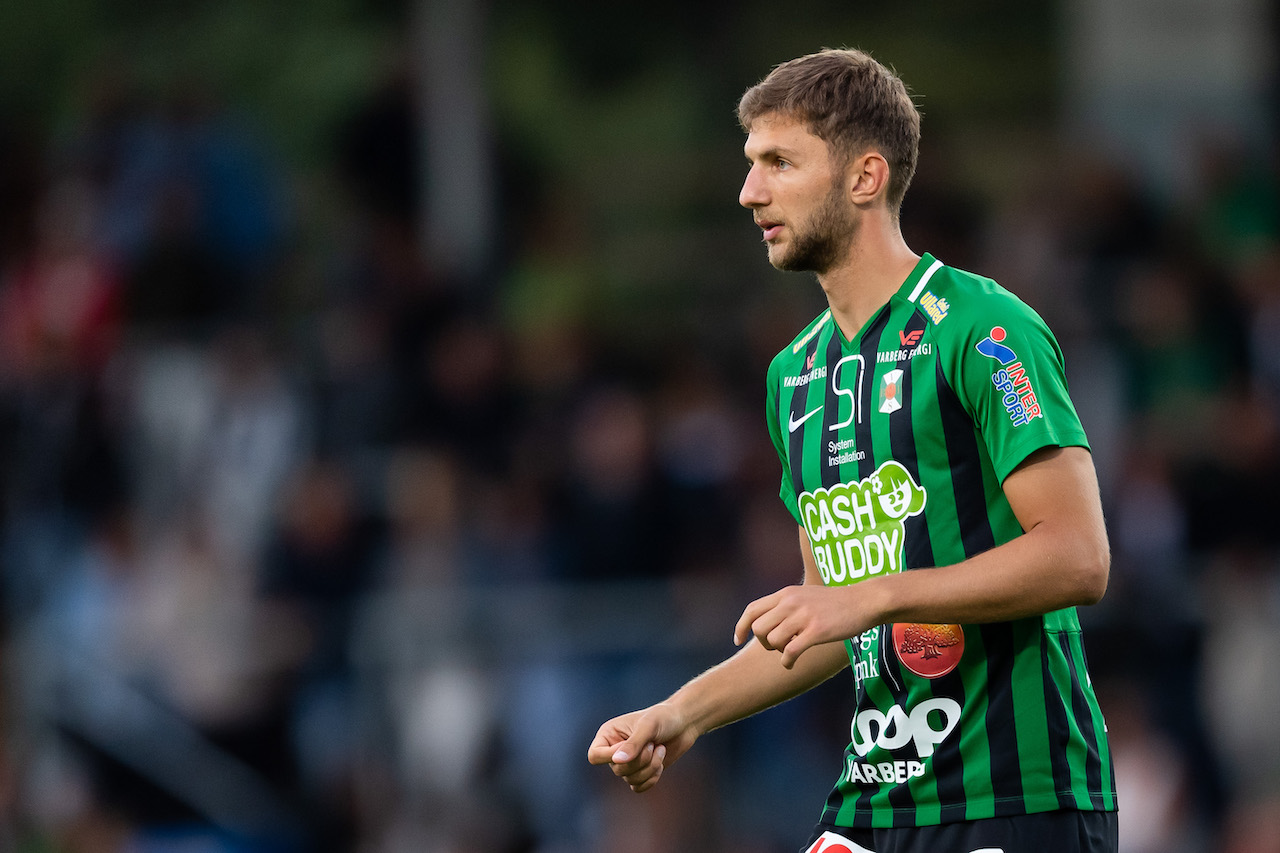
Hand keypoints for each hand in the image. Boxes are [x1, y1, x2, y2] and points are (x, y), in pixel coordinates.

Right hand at [586, 703, 697, 791]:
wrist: (683, 724)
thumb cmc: (663, 718)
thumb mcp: (648, 727)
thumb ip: (633, 744)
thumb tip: (617, 762)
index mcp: (608, 734)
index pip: (595, 756)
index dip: (611, 757)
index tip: (633, 747)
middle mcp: (614, 750)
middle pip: (618, 770)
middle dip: (640, 760)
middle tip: (653, 744)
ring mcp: (627, 763)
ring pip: (630, 779)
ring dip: (650, 767)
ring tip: (660, 749)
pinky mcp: (640, 773)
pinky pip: (639, 787)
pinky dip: (652, 778)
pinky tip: (661, 763)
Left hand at [733, 583, 875, 667]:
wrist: (864, 601)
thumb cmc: (835, 603)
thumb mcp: (805, 595)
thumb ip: (786, 605)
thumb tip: (768, 623)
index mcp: (785, 594)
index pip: (752, 609)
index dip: (741, 627)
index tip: (738, 640)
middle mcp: (791, 602)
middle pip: (759, 628)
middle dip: (763, 642)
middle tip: (778, 646)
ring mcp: (803, 616)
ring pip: (772, 640)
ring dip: (778, 651)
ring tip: (790, 651)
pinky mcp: (816, 631)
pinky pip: (791, 651)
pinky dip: (787, 661)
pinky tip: (791, 663)